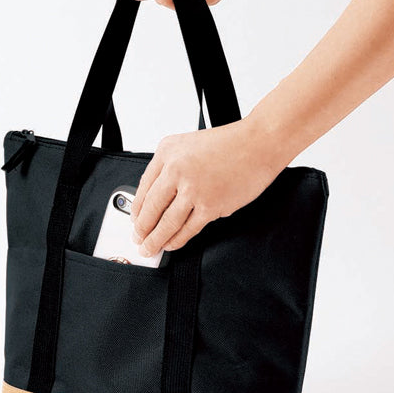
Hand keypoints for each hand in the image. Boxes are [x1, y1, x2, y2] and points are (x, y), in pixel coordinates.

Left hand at [129, 117, 283, 256]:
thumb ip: (171, 167)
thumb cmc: (230, 144)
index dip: (137, 209)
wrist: (258, 144)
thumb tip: (159, 199)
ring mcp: (193, 189)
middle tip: (138, 239)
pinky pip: (188, 229)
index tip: (134, 221)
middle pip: (151, 207)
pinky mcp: (211, 206)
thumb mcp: (189, 145)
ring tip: (151, 248)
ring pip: (167, 222)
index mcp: (167, 151)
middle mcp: (176, 169)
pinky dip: (177, 240)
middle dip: (142, 229)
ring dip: (156, 239)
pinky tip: (172, 244)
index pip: (144, 187)